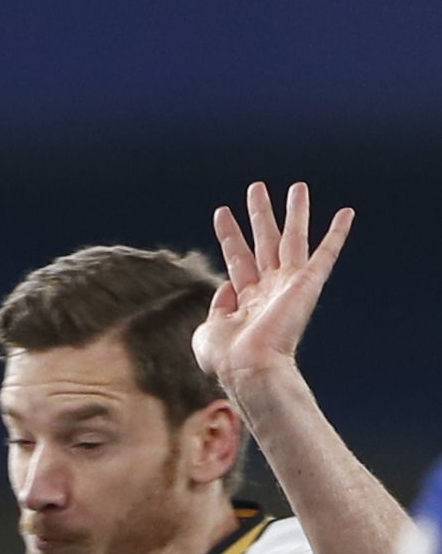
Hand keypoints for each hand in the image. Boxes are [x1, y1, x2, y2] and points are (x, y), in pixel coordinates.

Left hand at [192, 181, 352, 394]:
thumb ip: (215, 307)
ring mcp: (289, 285)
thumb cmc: (225, 358)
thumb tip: (225, 288)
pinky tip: (345, 213)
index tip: (221, 211)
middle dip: (260, 214)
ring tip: (296, 186)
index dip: (229, 234)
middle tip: (256, 187)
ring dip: (296, 212)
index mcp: (246, 300)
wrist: (247, 368)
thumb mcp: (208, 330)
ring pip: (294, 239)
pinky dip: (337, 233)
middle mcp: (270, 289)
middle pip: (265, 242)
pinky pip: (326, 254)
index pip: (237, 259)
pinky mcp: (308, 284)